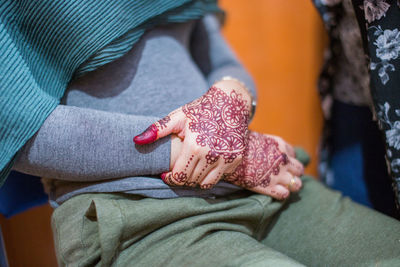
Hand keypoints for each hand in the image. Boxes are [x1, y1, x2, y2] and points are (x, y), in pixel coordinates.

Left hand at [134, 80, 251, 187]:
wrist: (230, 102)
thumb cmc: (200, 109)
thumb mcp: (178, 116)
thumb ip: (157, 130)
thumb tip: (136, 141)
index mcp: (195, 146)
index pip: (179, 176)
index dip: (169, 179)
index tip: (165, 174)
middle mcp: (212, 155)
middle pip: (191, 181)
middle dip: (180, 179)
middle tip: (175, 172)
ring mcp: (226, 159)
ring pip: (205, 183)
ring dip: (193, 180)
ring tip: (188, 170)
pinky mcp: (236, 159)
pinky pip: (218, 178)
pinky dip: (208, 177)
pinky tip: (202, 167)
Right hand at [223, 131, 303, 199]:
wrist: (228, 155)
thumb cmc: (238, 145)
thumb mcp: (255, 137)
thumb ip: (264, 144)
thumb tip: (260, 145)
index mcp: (280, 145)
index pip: (293, 154)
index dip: (287, 159)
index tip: (279, 163)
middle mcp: (284, 159)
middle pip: (299, 169)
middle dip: (293, 173)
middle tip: (283, 176)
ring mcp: (279, 174)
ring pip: (297, 184)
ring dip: (290, 185)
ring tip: (281, 186)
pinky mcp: (270, 187)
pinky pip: (284, 194)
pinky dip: (281, 194)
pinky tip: (273, 192)